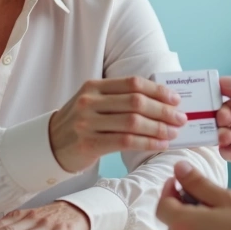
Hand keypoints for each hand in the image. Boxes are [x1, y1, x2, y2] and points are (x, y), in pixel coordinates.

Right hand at [49, 76, 186, 172]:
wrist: (50, 146)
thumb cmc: (80, 124)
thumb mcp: (93, 102)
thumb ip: (120, 98)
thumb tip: (160, 101)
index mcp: (94, 86)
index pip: (132, 83)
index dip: (157, 90)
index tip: (175, 99)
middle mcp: (89, 101)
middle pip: (136, 102)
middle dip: (163, 110)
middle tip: (180, 118)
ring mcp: (87, 122)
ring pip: (133, 122)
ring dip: (159, 127)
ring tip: (174, 132)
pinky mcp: (89, 144)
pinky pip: (125, 141)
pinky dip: (147, 142)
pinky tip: (160, 144)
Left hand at [155, 161, 230, 229]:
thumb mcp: (225, 197)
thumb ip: (198, 183)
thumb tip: (180, 169)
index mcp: (184, 225)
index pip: (162, 204)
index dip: (169, 190)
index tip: (179, 181)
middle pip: (171, 221)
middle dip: (181, 206)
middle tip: (203, 197)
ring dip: (190, 223)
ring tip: (215, 216)